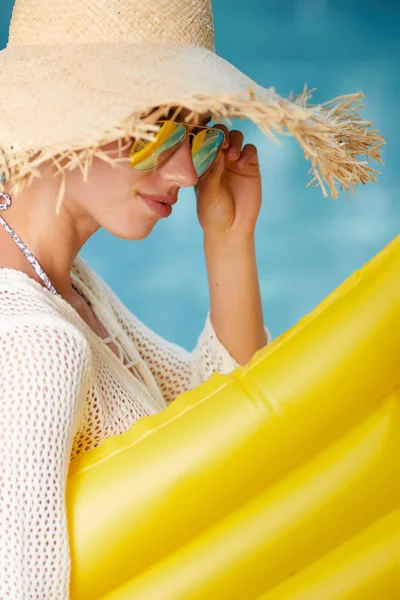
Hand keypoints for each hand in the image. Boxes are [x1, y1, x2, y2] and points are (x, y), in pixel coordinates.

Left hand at [194, 124, 261, 240]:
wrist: (232, 228)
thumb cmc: (213, 212)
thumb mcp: (207, 192)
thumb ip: (211, 171)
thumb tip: (217, 149)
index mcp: (202, 162)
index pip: (202, 139)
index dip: (204, 134)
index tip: (205, 140)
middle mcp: (218, 158)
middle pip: (220, 133)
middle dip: (220, 133)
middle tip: (221, 144)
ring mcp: (234, 161)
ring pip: (236, 137)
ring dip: (234, 140)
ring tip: (231, 156)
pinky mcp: (250, 166)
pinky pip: (250, 150)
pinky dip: (246, 151)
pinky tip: (242, 164)